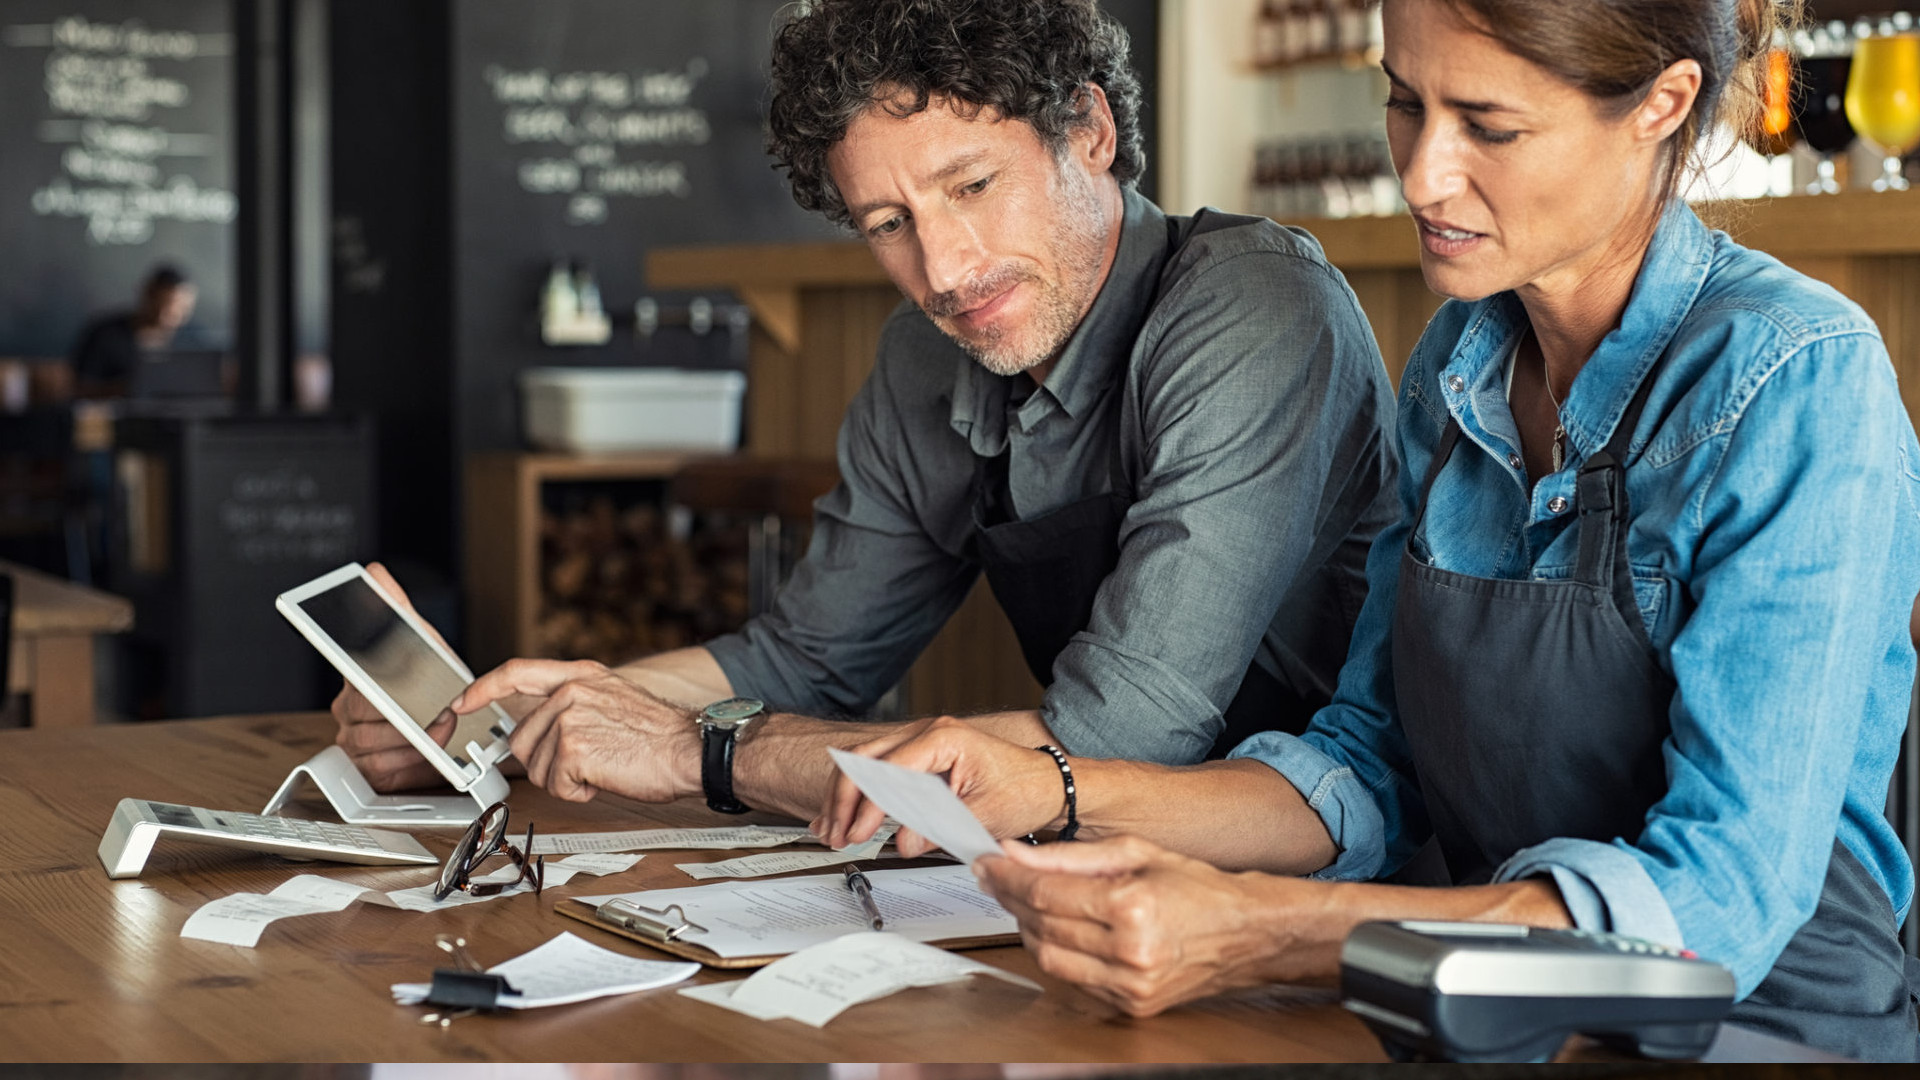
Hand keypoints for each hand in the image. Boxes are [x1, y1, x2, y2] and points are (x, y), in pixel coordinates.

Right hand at [331, 562, 454, 790]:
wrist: (446, 718)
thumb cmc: (428, 679)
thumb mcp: (419, 639)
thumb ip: (396, 607)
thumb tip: (374, 572)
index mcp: (355, 675)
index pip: (350, 675)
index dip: (367, 684)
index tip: (383, 690)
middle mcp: (348, 707)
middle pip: (366, 713)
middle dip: (406, 713)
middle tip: (438, 710)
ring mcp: (353, 739)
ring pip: (371, 742)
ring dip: (412, 738)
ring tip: (439, 728)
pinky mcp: (367, 767)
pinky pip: (379, 767)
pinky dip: (408, 761)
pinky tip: (425, 750)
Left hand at [453, 658, 700, 802]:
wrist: (692, 749)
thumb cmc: (661, 735)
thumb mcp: (613, 699)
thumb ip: (572, 704)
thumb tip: (537, 728)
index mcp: (580, 675)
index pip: (516, 672)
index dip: (482, 689)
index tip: (462, 703)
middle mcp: (570, 692)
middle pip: (522, 739)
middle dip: (548, 763)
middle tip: (588, 761)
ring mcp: (569, 718)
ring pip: (538, 767)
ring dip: (568, 779)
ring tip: (605, 765)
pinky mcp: (573, 749)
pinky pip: (556, 786)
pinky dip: (579, 792)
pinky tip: (606, 777)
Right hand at [813, 716, 1068, 856]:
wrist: (1048, 785)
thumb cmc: (1025, 790)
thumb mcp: (984, 814)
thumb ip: (940, 827)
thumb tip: (903, 841)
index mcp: (943, 738)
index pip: (889, 769)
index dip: (868, 805)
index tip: (858, 833)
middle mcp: (928, 733)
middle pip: (864, 759)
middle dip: (844, 799)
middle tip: (837, 834)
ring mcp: (922, 743)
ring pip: (864, 763)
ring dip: (844, 798)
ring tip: (832, 831)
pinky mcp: (920, 759)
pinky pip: (878, 771)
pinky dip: (858, 794)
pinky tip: (841, 816)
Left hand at [974, 834, 1313, 1016]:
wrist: (1246, 934)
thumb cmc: (1197, 886)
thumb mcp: (1135, 851)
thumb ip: (1069, 855)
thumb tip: (1016, 853)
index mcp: (1132, 906)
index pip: (1046, 892)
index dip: (1008, 876)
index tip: (987, 862)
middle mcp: (1131, 951)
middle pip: (1041, 925)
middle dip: (1011, 899)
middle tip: (996, 877)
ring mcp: (1130, 985)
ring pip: (1049, 958)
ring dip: (1027, 928)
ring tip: (1024, 901)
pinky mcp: (1131, 1005)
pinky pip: (1072, 980)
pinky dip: (1056, 954)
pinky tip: (1054, 930)